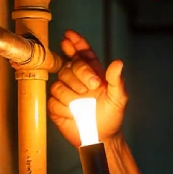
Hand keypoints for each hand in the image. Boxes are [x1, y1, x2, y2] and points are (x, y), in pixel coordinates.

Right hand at [48, 30, 127, 147]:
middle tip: (92, 85)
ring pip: (58, 84)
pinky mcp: (56, 107)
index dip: (76, 43)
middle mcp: (76, 80)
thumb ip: (116, 80)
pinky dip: (64, 108)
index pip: (82, 54)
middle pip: (69, 67)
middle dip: (80, 73)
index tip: (69, 35)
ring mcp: (65, 93)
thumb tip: (118, 62)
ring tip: (83, 105)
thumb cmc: (111, 117)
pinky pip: (53, 101)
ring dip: (72, 95)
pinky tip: (73, 114)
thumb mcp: (118, 98)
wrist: (101, 137)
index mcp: (92, 73)